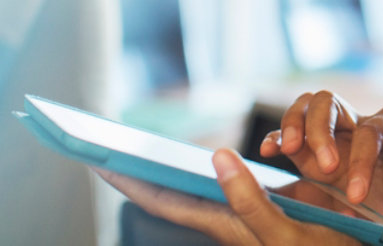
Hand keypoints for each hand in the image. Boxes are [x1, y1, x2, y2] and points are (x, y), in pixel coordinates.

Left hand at [98, 149, 353, 245]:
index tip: (97, 160)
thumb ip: (250, 200)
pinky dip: (204, 172)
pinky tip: (203, 165)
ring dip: (166, 174)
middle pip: (171, 195)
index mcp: (227, 225)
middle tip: (107, 149)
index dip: (131, 181)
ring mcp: (245, 217)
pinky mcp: (266, 211)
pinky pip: (223, 188)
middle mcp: (228, 220)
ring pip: (193, 193)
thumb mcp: (285, 233)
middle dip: (139, 174)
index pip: (165, 200)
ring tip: (140, 155)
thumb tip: (215, 156)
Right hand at [261, 92, 382, 241]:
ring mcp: (334, 139)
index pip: (367, 133)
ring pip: (306, 110)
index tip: (357, 196)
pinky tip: (269, 149)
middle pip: (328, 103)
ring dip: (294, 125)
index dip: (360, 161)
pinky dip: (277, 137)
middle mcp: (358, 125)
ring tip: (288, 148)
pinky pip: (291, 139)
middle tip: (326, 168)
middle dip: (320, 130)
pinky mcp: (315, 157)